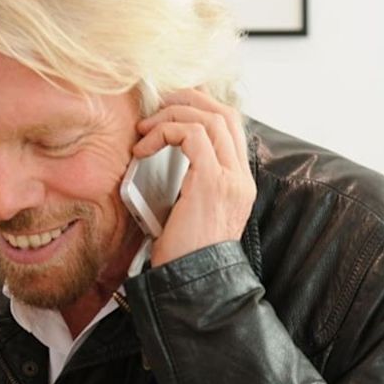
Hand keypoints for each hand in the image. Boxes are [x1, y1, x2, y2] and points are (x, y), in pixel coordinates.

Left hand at [132, 89, 255, 266]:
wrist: (194, 283)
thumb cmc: (185, 255)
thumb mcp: (192, 213)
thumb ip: (191, 185)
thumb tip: (165, 159)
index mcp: (240, 184)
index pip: (231, 127)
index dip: (201, 108)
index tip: (171, 109)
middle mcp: (240, 177)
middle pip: (225, 113)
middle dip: (188, 100)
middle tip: (158, 105)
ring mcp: (230, 178)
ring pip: (209, 118)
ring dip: (172, 115)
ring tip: (145, 130)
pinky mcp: (211, 181)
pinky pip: (191, 134)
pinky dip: (164, 132)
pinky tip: (143, 148)